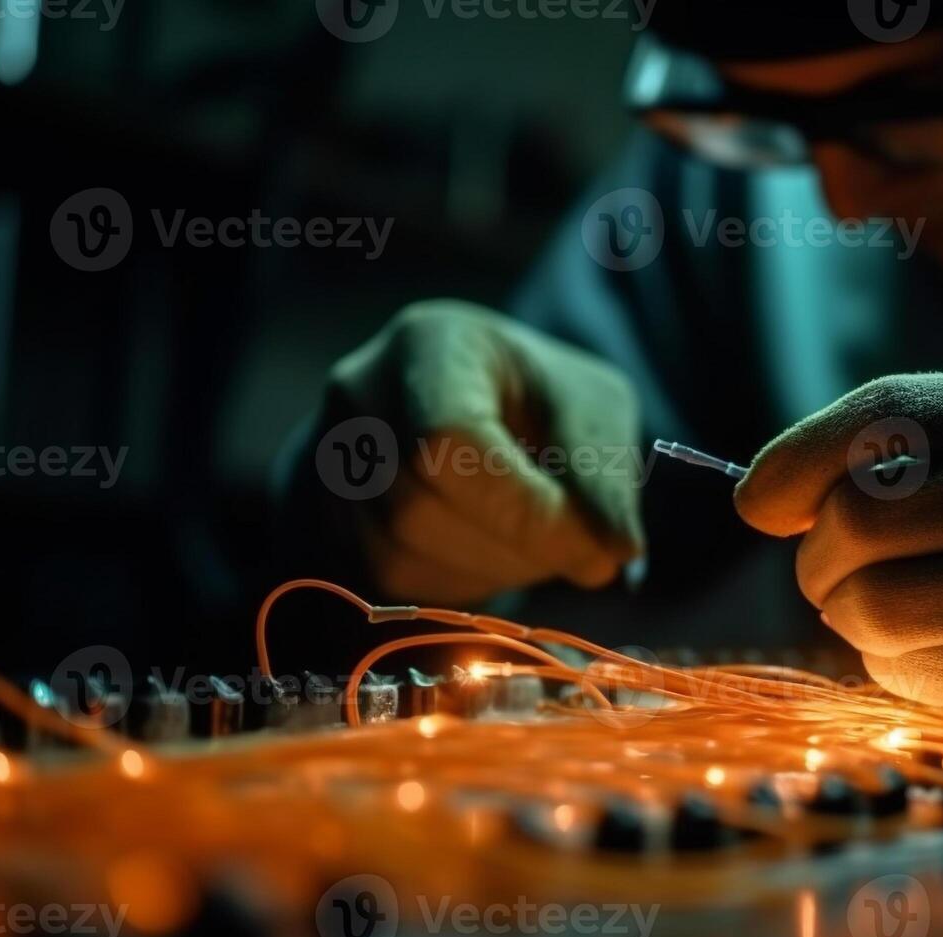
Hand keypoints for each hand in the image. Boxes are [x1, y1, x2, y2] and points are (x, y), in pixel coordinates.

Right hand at [321, 300, 644, 602]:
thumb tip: (613, 551)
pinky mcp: (328, 520)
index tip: (598, 555)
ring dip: (491, 573)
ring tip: (539, 546)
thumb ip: (604, 474)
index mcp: (431, 345)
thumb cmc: (540, 400)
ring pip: (398, 557)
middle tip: (582, 557)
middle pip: (416, 507)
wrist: (471, 408)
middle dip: (514, 550)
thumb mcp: (592, 409)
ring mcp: (329, 458)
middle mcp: (359, 394)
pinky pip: (387, 586)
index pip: (448, 440)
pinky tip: (495, 554)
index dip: (522, 512)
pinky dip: (458, 587)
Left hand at [733, 372, 942, 732]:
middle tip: (843, 559)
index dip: (792, 467)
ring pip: (868, 622)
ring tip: (915, 596)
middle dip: (821, 555)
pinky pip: (914, 685)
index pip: (875, 431)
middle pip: (852, 539)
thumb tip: (759, 499)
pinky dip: (909, 664)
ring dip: (857, 614)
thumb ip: (913, 428)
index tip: (760, 500)